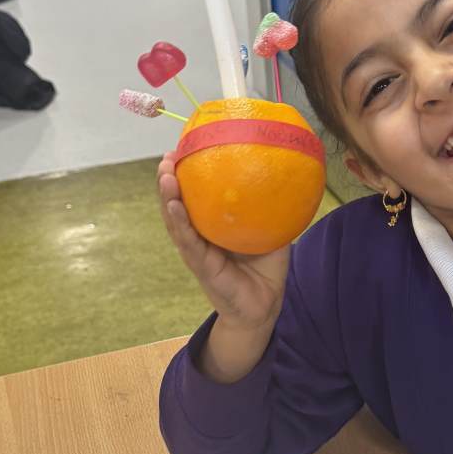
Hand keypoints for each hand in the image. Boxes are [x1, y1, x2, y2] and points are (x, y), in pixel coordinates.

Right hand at [157, 153, 289, 330]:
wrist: (265, 305)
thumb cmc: (265, 266)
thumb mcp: (270, 230)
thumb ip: (273, 205)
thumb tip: (287, 170)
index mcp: (211, 226)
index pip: (193, 196)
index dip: (185, 174)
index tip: (181, 148)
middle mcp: (199, 236)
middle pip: (177, 204)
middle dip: (169, 179)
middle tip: (168, 156)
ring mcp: (197, 252)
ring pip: (176, 221)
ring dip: (168, 197)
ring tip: (165, 175)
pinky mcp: (202, 267)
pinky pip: (189, 243)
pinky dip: (180, 223)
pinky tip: (175, 206)